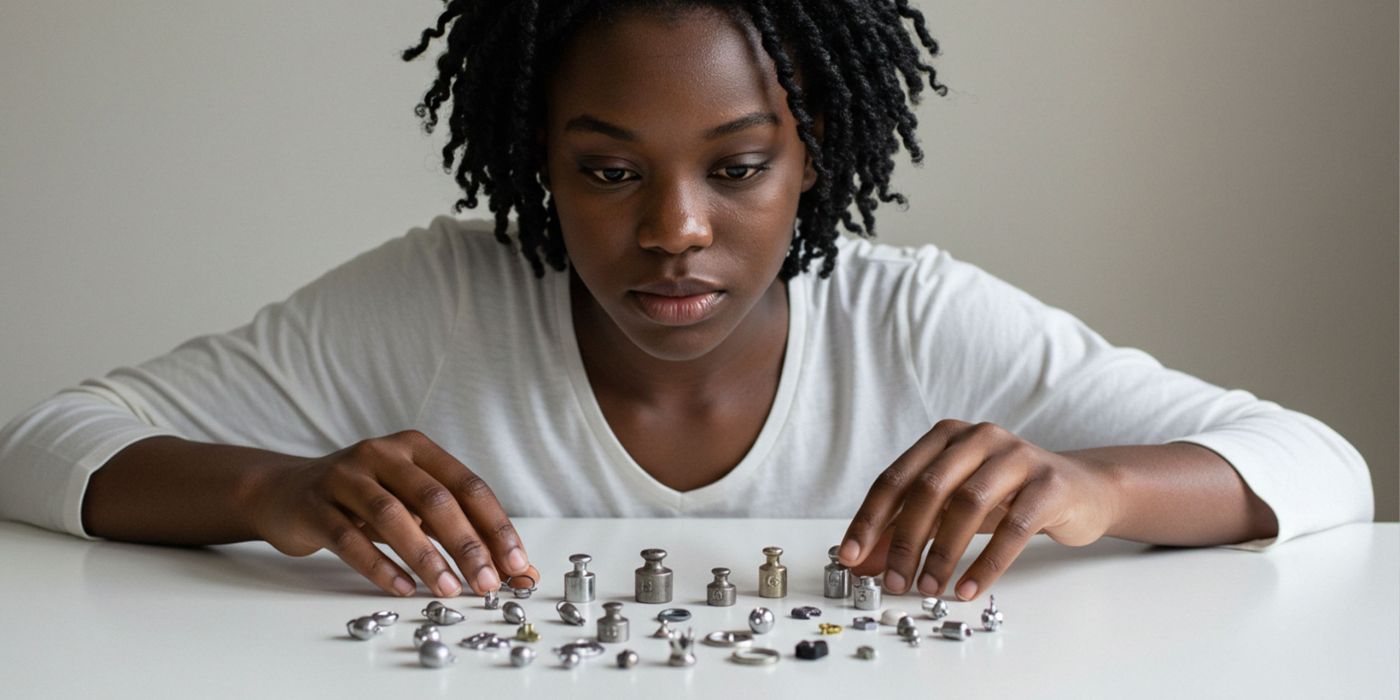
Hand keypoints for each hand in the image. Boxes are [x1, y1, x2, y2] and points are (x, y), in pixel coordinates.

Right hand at [246, 429, 535, 597]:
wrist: (284, 492)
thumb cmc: (362, 501)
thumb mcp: (413, 508)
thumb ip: (460, 534)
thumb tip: (517, 572)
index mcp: (417, 448)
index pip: (468, 486)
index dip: (496, 526)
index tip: (516, 565)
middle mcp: (383, 453)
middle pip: (435, 499)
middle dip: (467, 545)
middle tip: (486, 584)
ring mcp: (345, 475)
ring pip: (392, 516)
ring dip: (425, 557)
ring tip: (447, 590)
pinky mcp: (314, 504)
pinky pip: (349, 538)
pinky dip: (379, 566)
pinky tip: (401, 588)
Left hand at [838, 419, 1120, 599]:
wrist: (1081, 490)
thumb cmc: (1006, 497)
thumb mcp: (952, 508)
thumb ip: (908, 528)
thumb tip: (864, 562)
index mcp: (946, 437)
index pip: (896, 478)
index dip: (869, 519)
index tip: (851, 557)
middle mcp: (979, 438)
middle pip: (928, 489)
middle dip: (904, 541)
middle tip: (894, 582)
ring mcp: (1017, 457)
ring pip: (967, 506)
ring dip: (943, 554)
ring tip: (929, 588)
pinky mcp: (1049, 485)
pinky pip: (1012, 528)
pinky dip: (986, 564)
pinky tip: (968, 589)